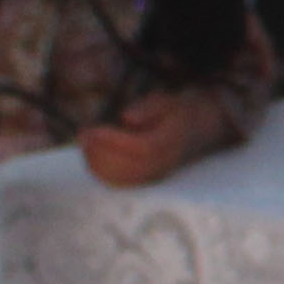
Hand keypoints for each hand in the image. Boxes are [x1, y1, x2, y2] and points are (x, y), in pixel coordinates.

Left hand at [78, 89, 238, 188]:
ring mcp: (157, 174)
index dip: (115, 141)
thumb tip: (127, 118)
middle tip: (82, 134)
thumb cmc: (178, 112)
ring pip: (124, 178)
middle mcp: (166, 162)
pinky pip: (123, 183)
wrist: (200, 131)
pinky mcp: (148, 180)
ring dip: (98, 163)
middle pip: (130, 167)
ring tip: (84, 142)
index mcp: (172, 140)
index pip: (142, 147)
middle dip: (101, 153)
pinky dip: (103, 172)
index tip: (93, 129)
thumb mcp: (168, 101)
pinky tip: (90, 155)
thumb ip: (148, 108)